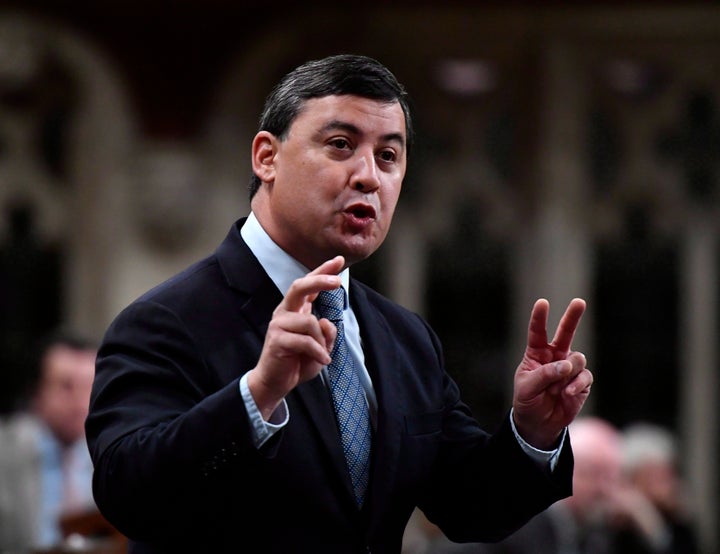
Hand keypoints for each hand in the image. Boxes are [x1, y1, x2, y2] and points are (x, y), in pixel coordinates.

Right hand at [247, 256, 344, 419]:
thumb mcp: (321, 346)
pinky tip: (322, 361)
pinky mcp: (277, 340)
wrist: (276, 382)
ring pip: (310, 321)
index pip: (309, 285)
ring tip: (322, 355)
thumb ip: (328, 332)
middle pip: (299, 287)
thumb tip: (326, 321)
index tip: (340, 260)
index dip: (323, 270)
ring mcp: (278, 325)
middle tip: (337, 282)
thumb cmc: (298, 361)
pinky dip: (318, 352)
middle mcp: (285, 312)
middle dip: (319, 280)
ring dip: (322, 341)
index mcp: (295, 310)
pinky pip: (306, 341)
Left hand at [512, 298, 592, 448]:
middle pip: (566, 332)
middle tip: (579, 302)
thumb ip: (545, 374)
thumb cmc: (528, 400)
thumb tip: (567, 365)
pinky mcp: (581, 382)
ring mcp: (570, 368)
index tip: (542, 303)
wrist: (538, 423)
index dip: (540, 317)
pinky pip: (585, 376)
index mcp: (537, 353)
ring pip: (578, 358)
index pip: (537, 332)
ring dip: (569, 371)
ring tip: (558, 387)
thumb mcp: (527, 387)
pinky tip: (567, 393)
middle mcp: (555, 356)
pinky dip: (576, 384)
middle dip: (573, 316)